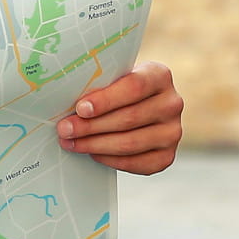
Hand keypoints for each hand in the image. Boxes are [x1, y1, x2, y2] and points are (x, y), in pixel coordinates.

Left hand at [57, 61, 183, 174]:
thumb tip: (68, 101)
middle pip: (129, 118)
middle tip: (65, 130)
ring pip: (130, 143)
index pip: (134, 87)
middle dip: (91, 126)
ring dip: (95, 145)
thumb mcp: (113, 77)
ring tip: (71, 143)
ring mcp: (173, 132)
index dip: (106, 100)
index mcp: (159, 76)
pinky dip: (110, 160)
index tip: (80, 109)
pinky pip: (136, 163)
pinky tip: (92, 153)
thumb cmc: (118, 89)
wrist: (139, 106)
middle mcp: (172, 103)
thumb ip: (99, 84)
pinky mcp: (166, 156)